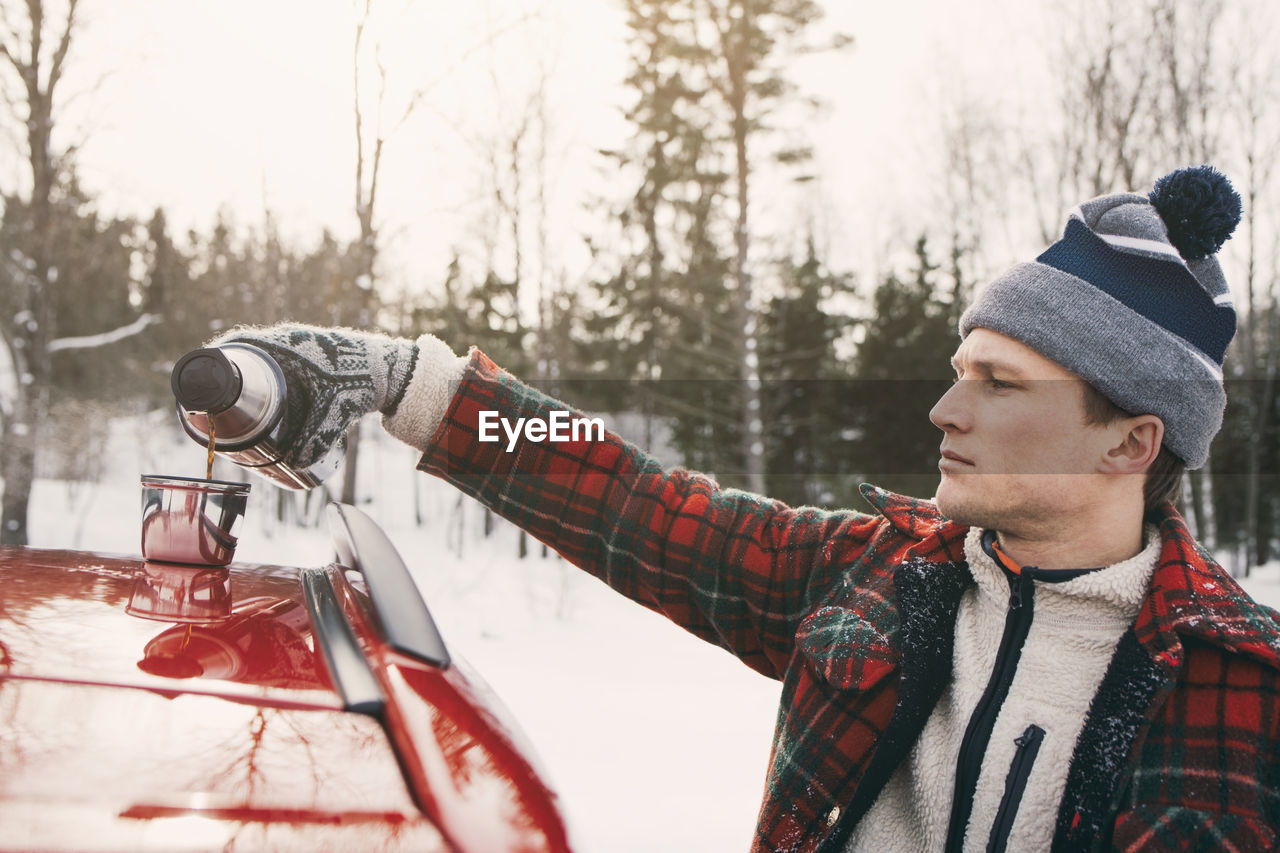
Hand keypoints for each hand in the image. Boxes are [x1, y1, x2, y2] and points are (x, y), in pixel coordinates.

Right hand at [209, 323, 417, 468]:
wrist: (393, 371)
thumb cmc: (360, 382)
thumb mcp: (334, 413)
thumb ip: (316, 441)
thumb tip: (297, 469)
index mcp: (286, 342)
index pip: (240, 345)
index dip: (219, 361)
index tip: (205, 382)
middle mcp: (290, 339)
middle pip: (248, 353)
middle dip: (232, 376)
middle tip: (220, 403)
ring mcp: (301, 345)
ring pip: (266, 358)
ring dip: (251, 375)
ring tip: (237, 402)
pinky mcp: (313, 355)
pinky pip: (282, 361)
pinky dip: (271, 375)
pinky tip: (264, 392)